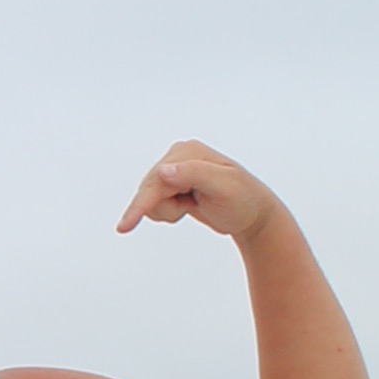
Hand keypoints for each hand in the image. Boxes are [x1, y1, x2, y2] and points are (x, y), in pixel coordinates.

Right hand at [118, 141, 286, 247]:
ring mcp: (175, 171)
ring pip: (148, 199)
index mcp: (188, 152)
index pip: (156, 179)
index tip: (125, 226)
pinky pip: (152, 204)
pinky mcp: (172, 184)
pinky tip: (188, 206)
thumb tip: (162, 170)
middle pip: (148, 190)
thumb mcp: (223, 187)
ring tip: (193, 206)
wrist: (253, 215)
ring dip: (169, 211)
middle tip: (192, 207)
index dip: (142, 204)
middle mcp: (178, 157)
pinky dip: (169, 212)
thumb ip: (194, 174)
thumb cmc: (243, 201)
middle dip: (167, 207)